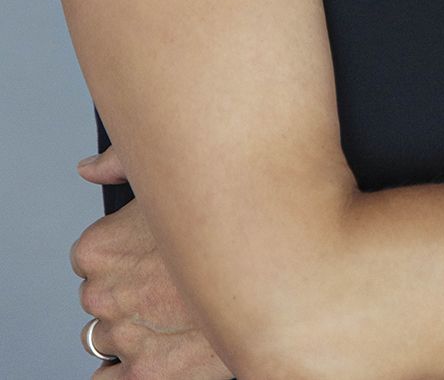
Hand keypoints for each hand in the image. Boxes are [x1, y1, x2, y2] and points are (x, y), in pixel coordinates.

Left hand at [74, 147, 232, 378]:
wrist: (277, 273)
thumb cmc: (229, 219)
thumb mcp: (172, 176)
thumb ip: (120, 164)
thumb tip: (89, 169)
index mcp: (100, 248)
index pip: (88, 259)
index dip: (123, 257)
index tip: (151, 254)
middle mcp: (104, 294)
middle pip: (99, 298)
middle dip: (128, 292)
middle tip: (170, 281)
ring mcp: (125, 338)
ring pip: (107, 338)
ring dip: (133, 328)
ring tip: (175, 312)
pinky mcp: (146, 374)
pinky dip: (121, 372)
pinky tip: (156, 349)